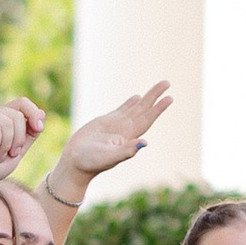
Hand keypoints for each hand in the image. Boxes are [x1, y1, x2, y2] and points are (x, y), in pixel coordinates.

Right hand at [0, 99, 44, 180]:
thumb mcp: (18, 149)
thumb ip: (29, 133)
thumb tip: (42, 112)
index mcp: (1, 116)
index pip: (22, 103)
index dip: (33, 113)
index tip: (39, 128)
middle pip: (18, 115)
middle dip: (18, 139)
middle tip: (7, 154)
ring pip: (7, 122)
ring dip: (6, 145)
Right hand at [49, 82, 173, 203]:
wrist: (76, 162)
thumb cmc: (91, 162)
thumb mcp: (110, 158)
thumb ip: (126, 151)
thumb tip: (144, 143)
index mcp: (129, 136)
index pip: (147, 119)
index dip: (158, 109)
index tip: (170, 98)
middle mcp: (126, 130)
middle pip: (144, 110)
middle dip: (155, 97)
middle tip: (167, 82)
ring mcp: (116, 125)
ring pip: (135, 108)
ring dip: (146, 98)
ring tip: (158, 87)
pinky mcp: (105, 122)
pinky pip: (121, 110)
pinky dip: (130, 103)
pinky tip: (137, 98)